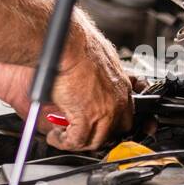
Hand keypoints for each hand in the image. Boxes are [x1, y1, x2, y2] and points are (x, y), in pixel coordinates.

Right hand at [45, 23, 135, 150]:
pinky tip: (55, 136)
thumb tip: (89, 83)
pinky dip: (64, 142)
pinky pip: (76, 141)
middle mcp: (117, 100)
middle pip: (117, 131)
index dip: (115, 125)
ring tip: (63, 136)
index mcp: (121, 84)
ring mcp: (105, 111)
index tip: (111, 132)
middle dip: (99, 137)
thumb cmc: (76, 43)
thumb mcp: (99, 57)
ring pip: (96, 140)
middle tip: (82, 135)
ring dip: (78, 142)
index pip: (128, 114)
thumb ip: (100, 75)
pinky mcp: (87, 117)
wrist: (67, 43)